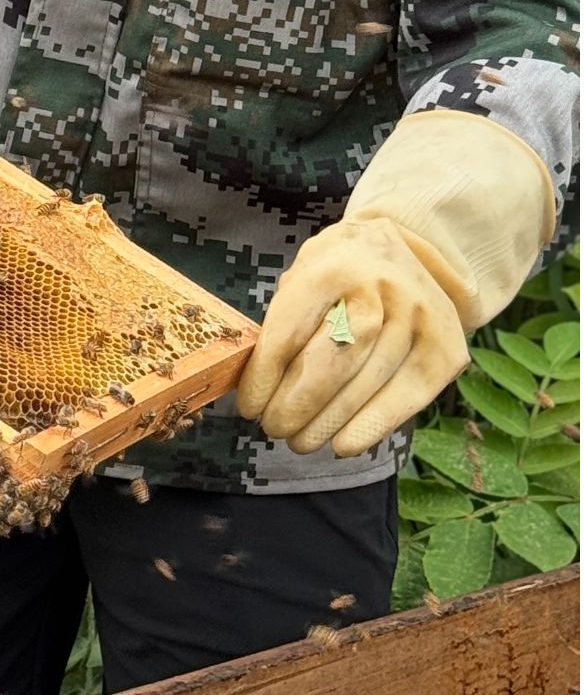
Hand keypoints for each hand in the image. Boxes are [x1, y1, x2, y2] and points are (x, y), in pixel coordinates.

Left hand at [236, 216, 467, 456]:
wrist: (408, 250)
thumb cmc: (339, 275)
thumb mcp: (303, 277)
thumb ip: (284, 324)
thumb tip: (256, 387)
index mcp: (330, 268)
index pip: (290, 331)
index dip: (266, 376)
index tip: (248, 407)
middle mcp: (379, 289)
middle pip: (332, 361)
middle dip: (298, 404)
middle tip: (273, 429)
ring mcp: (418, 317)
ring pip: (367, 383)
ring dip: (328, 422)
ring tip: (300, 442)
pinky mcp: (445, 348)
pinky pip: (406, 397)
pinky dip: (371, 426)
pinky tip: (344, 444)